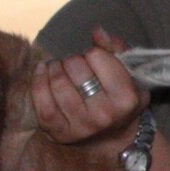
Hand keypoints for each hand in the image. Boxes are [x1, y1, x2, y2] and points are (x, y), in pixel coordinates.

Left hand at [31, 27, 145, 145]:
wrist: (116, 140)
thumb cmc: (122, 100)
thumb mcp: (131, 74)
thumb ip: (116, 48)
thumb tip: (97, 31)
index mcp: (125, 98)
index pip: (96, 56)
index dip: (94, 53)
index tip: (95, 61)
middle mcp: (103, 114)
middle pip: (74, 66)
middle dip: (72, 59)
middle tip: (75, 64)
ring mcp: (80, 126)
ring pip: (57, 82)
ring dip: (54, 67)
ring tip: (59, 67)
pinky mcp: (59, 133)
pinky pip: (41, 102)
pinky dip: (38, 81)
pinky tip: (43, 72)